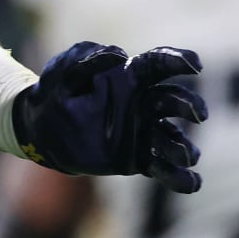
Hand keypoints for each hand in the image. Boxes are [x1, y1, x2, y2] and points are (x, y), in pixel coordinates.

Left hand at [13, 43, 207, 192]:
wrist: (40, 130)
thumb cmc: (52, 93)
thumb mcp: (61, 71)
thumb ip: (85, 57)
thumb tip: (117, 54)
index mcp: (129, 77)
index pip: (159, 64)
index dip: (178, 60)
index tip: (194, 65)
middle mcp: (143, 104)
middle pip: (175, 101)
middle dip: (190, 105)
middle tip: (198, 114)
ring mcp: (143, 133)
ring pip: (174, 139)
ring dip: (185, 147)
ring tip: (187, 156)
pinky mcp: (138, 159)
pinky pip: (163, 169)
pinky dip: (180, 177)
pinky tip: (193, 183)